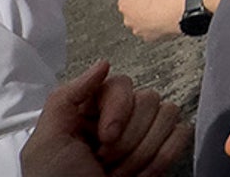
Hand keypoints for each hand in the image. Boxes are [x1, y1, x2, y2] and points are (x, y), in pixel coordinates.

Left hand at [20, 60, 189, 176]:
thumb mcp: (46, 143)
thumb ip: (66, 98)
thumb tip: (104, 64)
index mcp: (89, 111)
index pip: (121, 84)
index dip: (119, 108)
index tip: (105, 137)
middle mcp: (120, 118)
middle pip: (148, 98)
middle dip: (129, 139)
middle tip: (105, 163)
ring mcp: (145, 134)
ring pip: (169, 113)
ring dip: (144, 151)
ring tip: (120, 174)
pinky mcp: (164, 151)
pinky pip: (183, 132)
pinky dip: (165, 154)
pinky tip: (143, 175)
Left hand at [116, 0, 184, 42]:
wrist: (183, 12)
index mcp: (125, 5)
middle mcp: (130, 21)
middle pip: (134, 11)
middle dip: (144, 4)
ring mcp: (141, 31)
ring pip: (143, 21)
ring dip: (151, 15)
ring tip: (164, 7)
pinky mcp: (153, 38)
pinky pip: (154, 29)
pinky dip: (159, 24)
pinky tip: (167, 16)